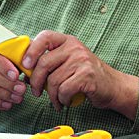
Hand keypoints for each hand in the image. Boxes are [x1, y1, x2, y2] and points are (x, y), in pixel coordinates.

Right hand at [0, 39, 26, 109]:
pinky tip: (6, 104)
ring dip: (1, 94)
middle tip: (21, 90)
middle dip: (5, 83)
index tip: (16, 75)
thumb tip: (33, 61)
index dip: (3, 66)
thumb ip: (22, 52)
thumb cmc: (6, 55)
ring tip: (17, 98)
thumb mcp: (13, 49)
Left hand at [22, 31, 138, 117]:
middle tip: (36, 91)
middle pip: (44, 62)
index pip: (45, 36)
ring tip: (55, 100)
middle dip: (36, 81)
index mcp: (68, 41)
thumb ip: (50, 60)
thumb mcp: (69, 61)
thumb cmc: (87, 75)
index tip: (26, 64)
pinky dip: (62, 100)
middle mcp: (75, 47)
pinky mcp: (87, 76)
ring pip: (53, 80)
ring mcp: (82, 60)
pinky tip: (65, 101)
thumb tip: (26, 69)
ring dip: (51, 95)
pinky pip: (64, 90)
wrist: (113, 86)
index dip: (31, 50)